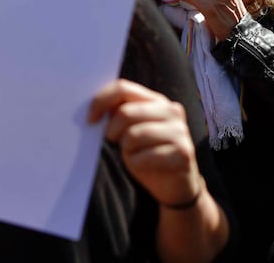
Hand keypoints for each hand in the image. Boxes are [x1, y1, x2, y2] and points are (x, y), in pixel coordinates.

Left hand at [88, 79, 201, 207]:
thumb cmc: (147, 154)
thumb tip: (94, 106)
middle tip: (114, 142)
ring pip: (133, 135)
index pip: (123, 88)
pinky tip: (146, 166)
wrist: (176, 186)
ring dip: (126, 150)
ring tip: (135, 154)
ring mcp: (180, 131)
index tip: (90, 119)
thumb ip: (119, 113)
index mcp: (156, 100)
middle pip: (125, 112)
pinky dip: (136, 164)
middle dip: (112, 131)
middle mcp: (171, 110)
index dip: (101, 101)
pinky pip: (143, 157)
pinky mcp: (183, 152)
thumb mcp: (131, 129)